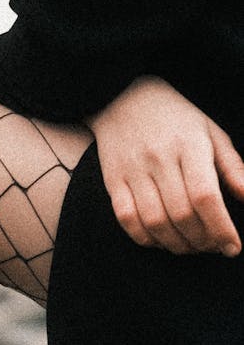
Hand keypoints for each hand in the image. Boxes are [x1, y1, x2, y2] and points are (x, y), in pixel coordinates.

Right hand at [84, 76, 243, 255]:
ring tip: (189, 246)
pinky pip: (127, 219)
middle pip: (182, 213)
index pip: (206, 196)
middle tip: (211, 247)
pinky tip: (160, 240)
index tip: (232, 247)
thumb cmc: (175, 118)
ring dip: (176, 243)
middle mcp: (160, 158)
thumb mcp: (211, 133)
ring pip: (155, 221)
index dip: (221, 227)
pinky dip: (145, 237)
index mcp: (189, 144)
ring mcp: (132, 170)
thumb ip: (232, 167)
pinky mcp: (112, 180)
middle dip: (201, 240)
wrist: (123, 97)